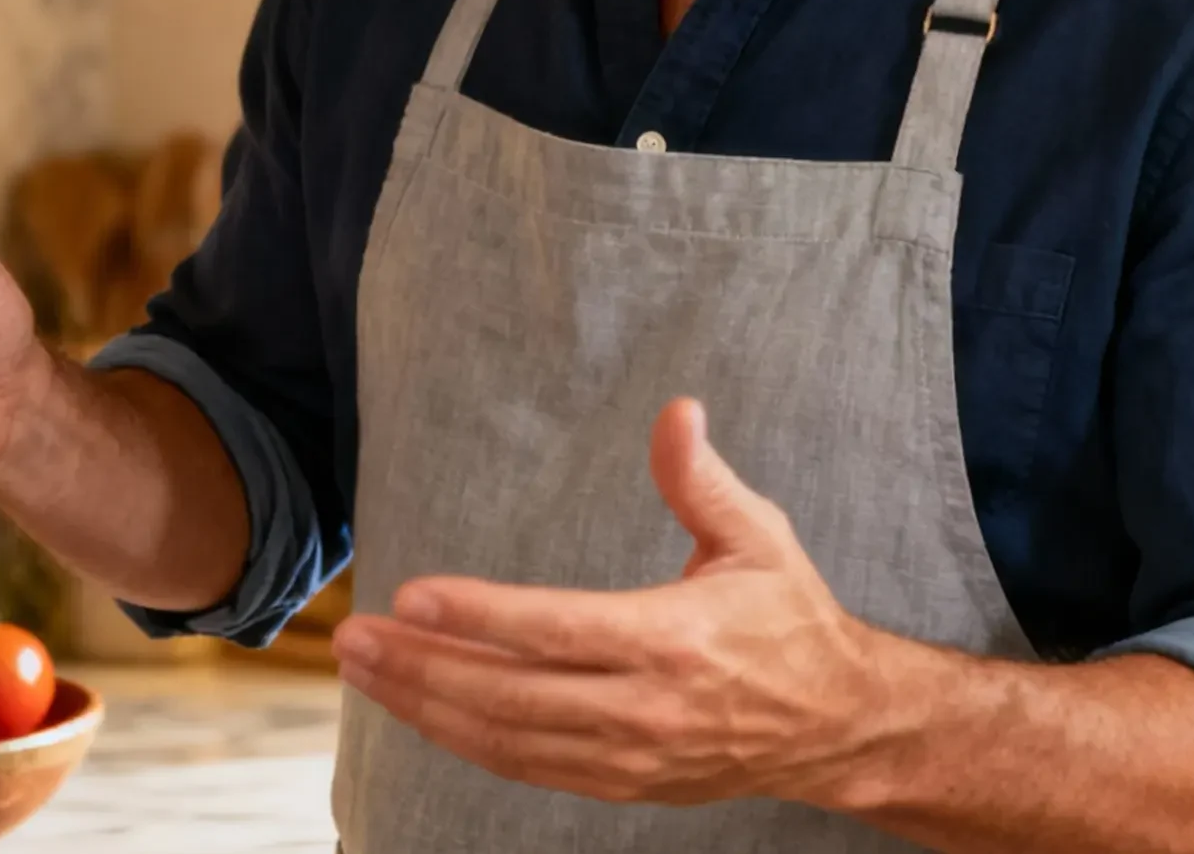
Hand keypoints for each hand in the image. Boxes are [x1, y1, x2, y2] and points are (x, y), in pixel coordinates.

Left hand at [331, 398, 884, 807]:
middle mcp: (645, 709)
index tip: (411, 595)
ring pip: (508, 741)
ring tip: (363, 671)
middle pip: (511, 697)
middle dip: (423, 669)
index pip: (557, 631)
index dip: (480, 617)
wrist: (840, 726)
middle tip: (352, 639)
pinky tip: (420, 710)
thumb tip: (675, 409)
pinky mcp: (623, 784)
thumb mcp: (758, 536)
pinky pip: (528, 767)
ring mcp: (630, 757)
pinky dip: (465, 741)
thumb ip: (702, 478)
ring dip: (426, 708)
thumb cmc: (791, 618)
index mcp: (674, 641)